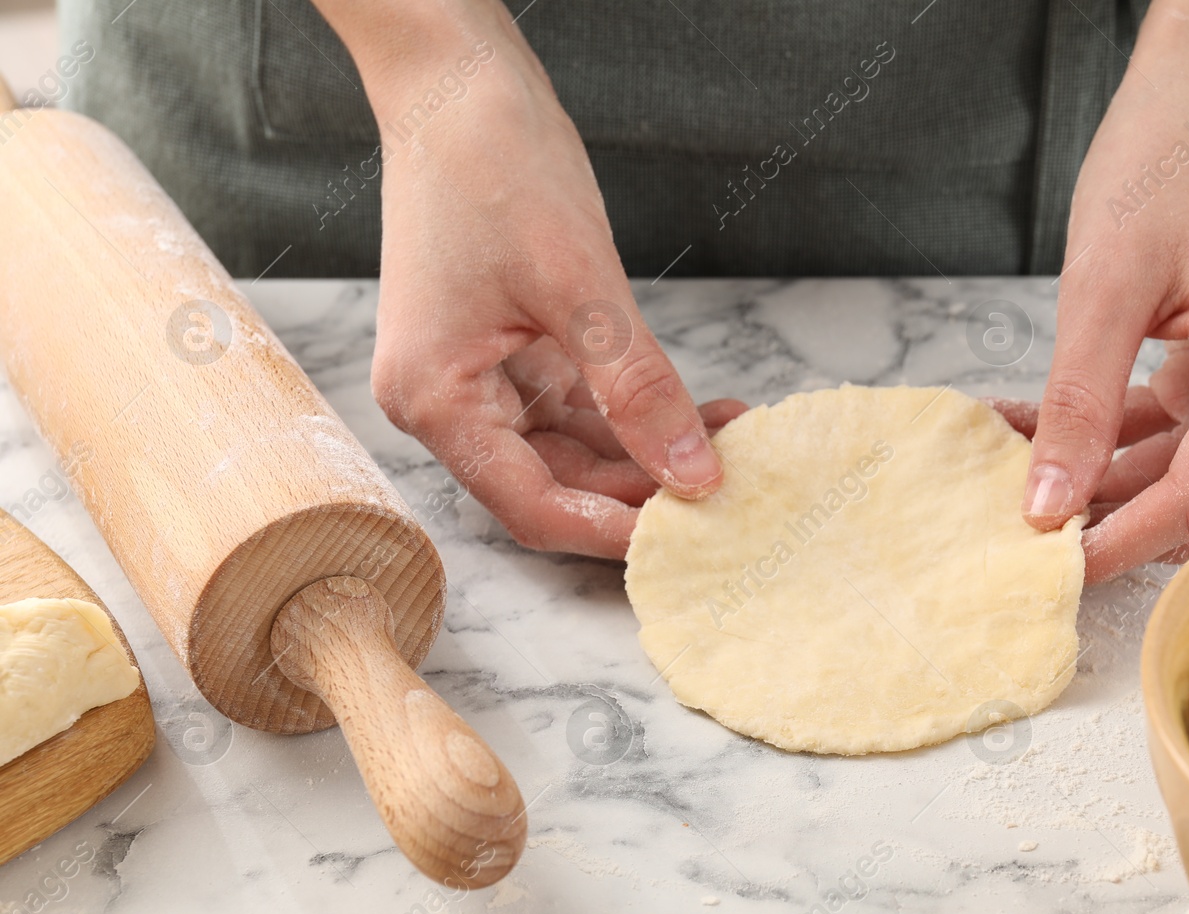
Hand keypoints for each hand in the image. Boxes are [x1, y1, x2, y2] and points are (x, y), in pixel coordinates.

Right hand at [324, 0, 743, 556]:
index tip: (688, 536)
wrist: (457, 79)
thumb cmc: (491, 163)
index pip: (532, 505)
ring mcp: (478, 377)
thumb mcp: (580, 285)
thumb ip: (638, 388)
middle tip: (728, 486)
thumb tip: (694, 472)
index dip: (613, 529)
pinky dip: (637, 412)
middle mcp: (447, 402)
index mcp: (436, 399)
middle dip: (644, 487)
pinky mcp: (510, 351)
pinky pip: (580, 406)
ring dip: (651, 449)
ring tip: (731, 440)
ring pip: (576, 449)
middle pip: (555, 484)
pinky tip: (700, 412)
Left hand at [1019, 0, 1188, 583]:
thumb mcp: (1103, 288)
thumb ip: (1076, 406)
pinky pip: (1179, 431)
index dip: (1118, 543)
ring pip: (1182, 470)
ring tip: (1007, 462)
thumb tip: (1045, 507)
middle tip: (1014, 523)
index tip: (1046, 571)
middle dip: (1104, 513)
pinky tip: (1039, 429)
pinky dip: (1112, 437)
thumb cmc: (1167, 160)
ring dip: (1097, 475)